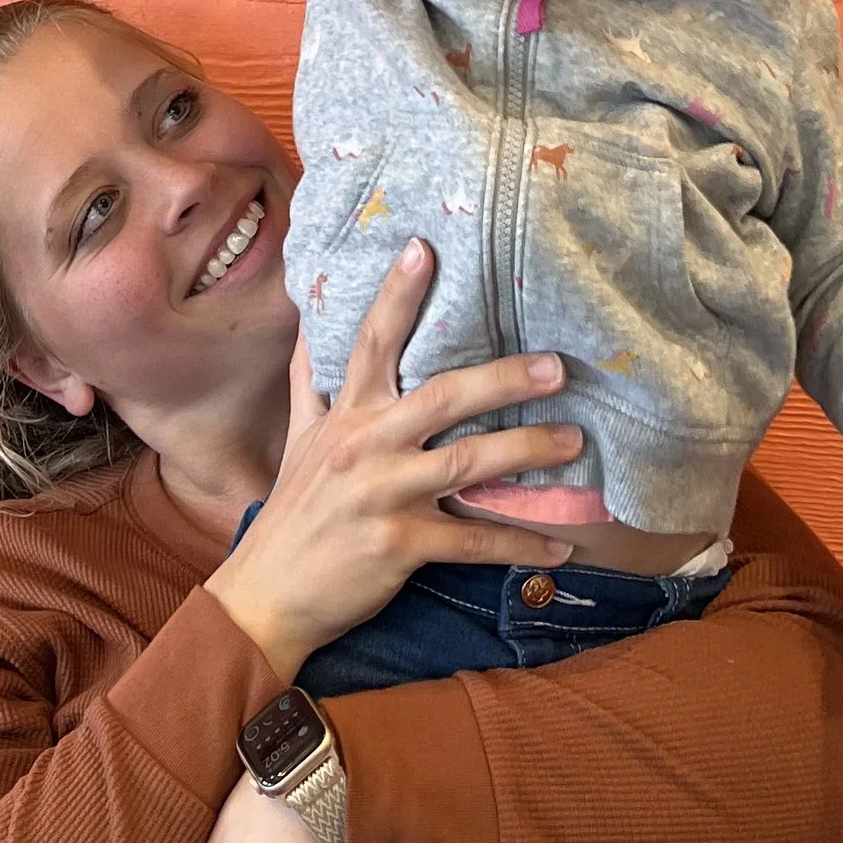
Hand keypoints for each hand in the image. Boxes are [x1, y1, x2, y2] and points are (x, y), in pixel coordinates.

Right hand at [204, 238, 584, 682]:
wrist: (268, 595)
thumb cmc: (294, 510)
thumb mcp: (299, 437)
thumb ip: (311, 378)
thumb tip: (308, 314)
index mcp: (345, 415)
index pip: (371, 343)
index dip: (397, 296)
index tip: (425, 248)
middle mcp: (365, 446)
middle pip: (441, 398)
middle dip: (503, 379)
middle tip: (557, 366)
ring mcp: (383, 496)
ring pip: (466, 463)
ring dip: (526, 450)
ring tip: (574, 441)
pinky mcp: (399, 545)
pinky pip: (471, 541)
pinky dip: (518, 544)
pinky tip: (560, 548)